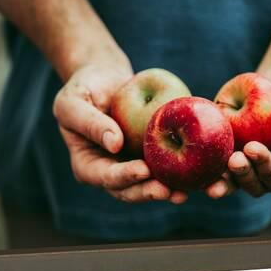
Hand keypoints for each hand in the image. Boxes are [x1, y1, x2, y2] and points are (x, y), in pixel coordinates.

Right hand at [53, 64, 188, 203]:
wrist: (104, 78)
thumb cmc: (83, 88)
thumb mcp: (73, 102)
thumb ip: (89, 122)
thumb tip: (114, 144)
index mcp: (87, 165)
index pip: (105, 176)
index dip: (124, 176)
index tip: (142, 170)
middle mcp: (110, 171)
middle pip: (129, 190)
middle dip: (149, 192)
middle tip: (169, 191)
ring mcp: (130, 166)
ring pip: (149, 184)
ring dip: (167, 190)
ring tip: (186, 192)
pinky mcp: (150, 156)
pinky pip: (165, 167)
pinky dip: (180, 172)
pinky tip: (197, 174)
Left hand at [206, 76, 270, 198]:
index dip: (266, 166)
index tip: (253, 148)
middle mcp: (260, 173)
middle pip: (253, 185)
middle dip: (243, 175)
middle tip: (235, 159)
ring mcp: (239, 167)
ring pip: (231, 184)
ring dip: (222, 183)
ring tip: (213, 178)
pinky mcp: (220, 155)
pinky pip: (211, 169)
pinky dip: (204, 172)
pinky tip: (196, 168)